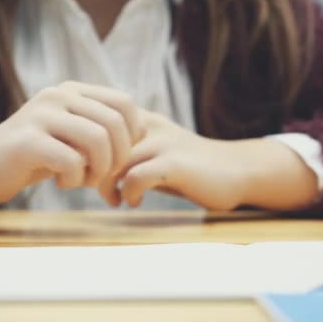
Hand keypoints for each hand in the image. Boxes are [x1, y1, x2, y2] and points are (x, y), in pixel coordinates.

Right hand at [0, 81, 142, 206]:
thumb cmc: (35, 156)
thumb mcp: (71, 136)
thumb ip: (101, 128)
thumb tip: (144, 134)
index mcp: (72, 91)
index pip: (124, 104)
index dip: (132, 135)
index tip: (118, 158)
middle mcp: (58, 95)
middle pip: (115, 124)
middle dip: (118, 158)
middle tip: (103, 176)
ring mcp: (41, 115)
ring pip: (98, 140)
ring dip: (99, 170)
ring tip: (84, 180)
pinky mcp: (27, 141)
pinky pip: (72, 162)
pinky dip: (74, 180)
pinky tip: (61, 182)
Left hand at [97, 112, 319, 210]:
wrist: (236, 171)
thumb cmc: (189, 168)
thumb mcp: (153, 153)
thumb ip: (124, 155)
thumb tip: (88, 169)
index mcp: (141, 119)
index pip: (95, 127)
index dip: (86, 152)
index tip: (89, 174)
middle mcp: (149, 126)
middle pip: (100, 144)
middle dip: (91, 171)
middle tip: (98, 190)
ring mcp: (163, 143)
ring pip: (115, 160)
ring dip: (107, 185)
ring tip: (115, 199)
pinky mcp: (175, 164)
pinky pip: (136, 176)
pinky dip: (128, 192)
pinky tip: (135, 202)